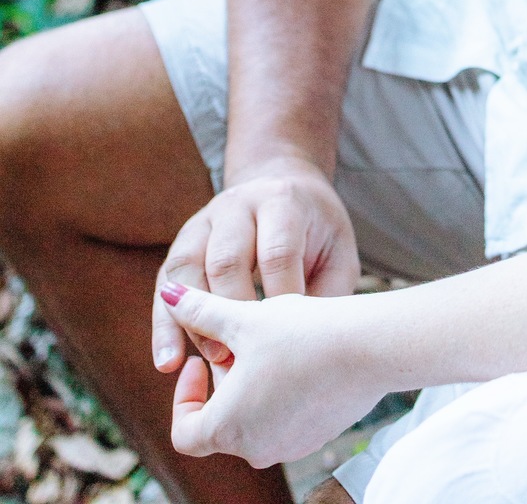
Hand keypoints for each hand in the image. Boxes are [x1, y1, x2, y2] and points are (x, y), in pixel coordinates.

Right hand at [152, 157, 359, 374]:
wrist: (285, 186)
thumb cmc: (317, 232)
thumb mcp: (337, 252)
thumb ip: (326, 292)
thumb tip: (308, 347)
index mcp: (281, 202)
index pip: (276, 252)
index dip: (279, 298)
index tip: (286, 340)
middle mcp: (237, 206)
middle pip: (226, 258)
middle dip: (231, 312)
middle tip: (242, 358)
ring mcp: (204, 221)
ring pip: (186, 267)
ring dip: (190, 320)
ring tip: (204, 363)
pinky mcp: (183, 242)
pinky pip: (166, 282)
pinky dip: (165, 324)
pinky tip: (168, 362)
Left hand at [161, 284, 382, 467]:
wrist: (370, 347)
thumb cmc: (302, 333)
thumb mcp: (245, 318)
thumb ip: (201, 312)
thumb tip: (168, 296)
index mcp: (227, 428)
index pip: (185, 432)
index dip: (184, 396)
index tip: (200, 360)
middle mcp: (255, 448)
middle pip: (221, 423)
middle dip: (224, 382)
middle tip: (240, 341)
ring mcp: (290, 446)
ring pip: (254, 421)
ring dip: (252, 387)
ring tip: (272, 342)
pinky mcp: (317, 436)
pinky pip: (285, 419)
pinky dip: (281, 393)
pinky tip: (302, 353)